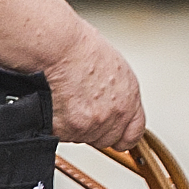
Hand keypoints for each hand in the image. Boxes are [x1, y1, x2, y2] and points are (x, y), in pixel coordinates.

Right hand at [43, 25, 144, 149]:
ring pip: (82, 138)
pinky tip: (55, 106)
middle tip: (82, 108)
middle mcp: (114, 115)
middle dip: (95, 128)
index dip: (122, 136)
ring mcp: (92, 125)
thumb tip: (111, 103)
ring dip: (74, 127)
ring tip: (67, 101)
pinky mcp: (69, 130)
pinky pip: (62, 137)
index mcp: (129, 99)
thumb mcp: (114, 69)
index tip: (116, 136)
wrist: (61, 49)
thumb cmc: (82, 49)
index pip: (133, 133)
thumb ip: (117, 94)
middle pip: (106, 139)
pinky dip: (57, 126)